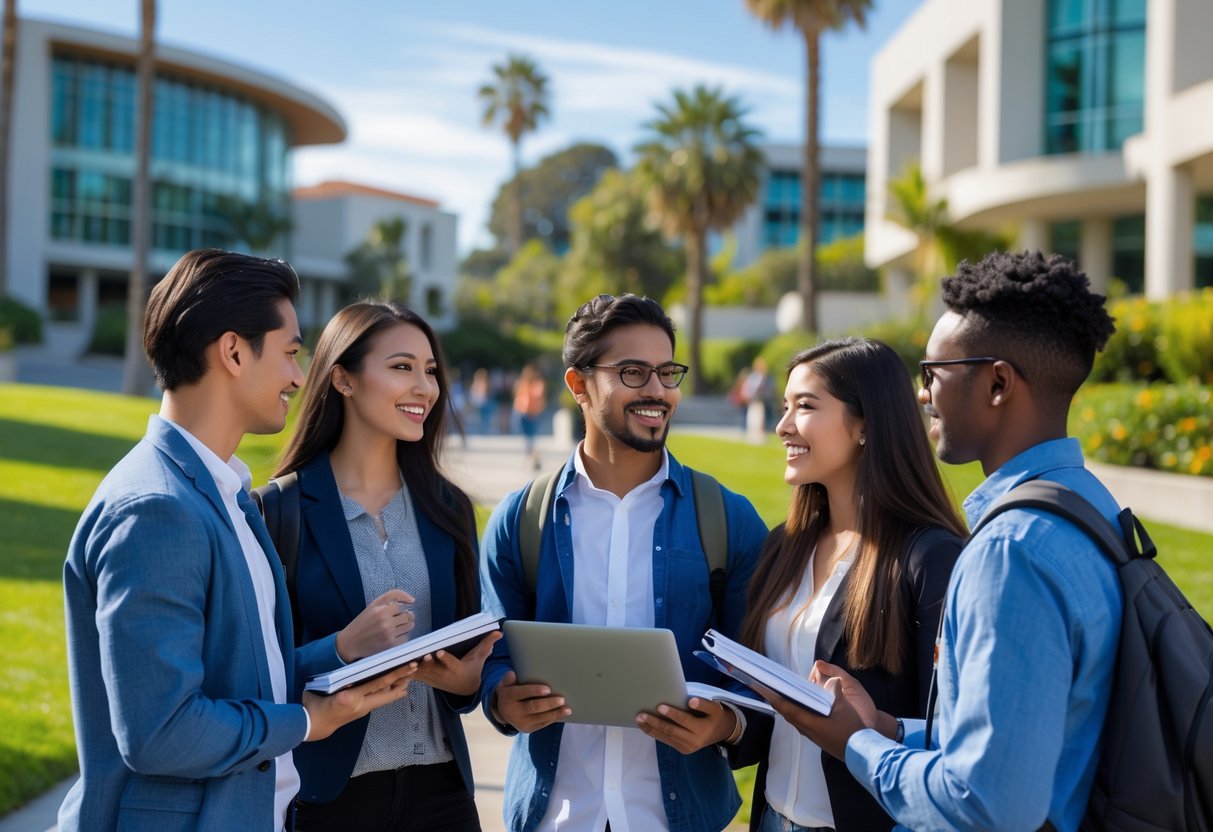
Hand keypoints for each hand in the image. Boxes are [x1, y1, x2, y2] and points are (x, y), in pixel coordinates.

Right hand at [302, 663, 415, 740]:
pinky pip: (378, 700)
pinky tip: (397, 688)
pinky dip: (388, 693)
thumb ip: (337, 678)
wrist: (312, 726)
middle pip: (386, 692)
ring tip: (410, 676)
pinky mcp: (362, 712)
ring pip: (385, 697)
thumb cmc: (313, 703)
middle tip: (415, 667)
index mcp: (349, 697)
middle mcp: (360, 705)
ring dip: (398, 687)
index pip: (376, 683)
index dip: (394, 674)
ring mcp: (362, 710)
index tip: (407, 665)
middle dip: (401, 679)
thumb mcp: (321, 688)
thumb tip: (352, 668)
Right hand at [335, 589, 415, 662]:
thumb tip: (412, 600)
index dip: (398, 610)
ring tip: (395, 628)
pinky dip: (402, 637)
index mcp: (381, 609)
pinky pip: (406, 637)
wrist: (350, 642)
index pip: (401, 606)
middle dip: (405, 617)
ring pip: (410, 626)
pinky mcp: (390, 645)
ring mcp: (388, 634)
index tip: (393, 614)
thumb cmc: (363, 622)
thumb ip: (393, 596)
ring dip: (405, 626)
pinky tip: (393, 636)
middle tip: (396, 621)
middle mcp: (385, 621)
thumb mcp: (374, 604)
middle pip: (409, 616)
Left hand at [412, 631, 502, 696]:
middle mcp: (443, 675)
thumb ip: (486, 644)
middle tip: (421, 655)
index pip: (451, 663)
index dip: (445, 659)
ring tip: (406, 660)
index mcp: (456, 669)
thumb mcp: (479, 658)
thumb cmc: (472, 669)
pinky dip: (405, 672)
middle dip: (427, 662)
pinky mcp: (426, 679)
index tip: (439, 652)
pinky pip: (414, 676)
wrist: (465, 689)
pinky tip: (396, 666)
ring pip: (421, 672)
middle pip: (433, 668)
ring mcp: (433, 678)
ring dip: (413, 667)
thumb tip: (498, 632)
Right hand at [492, 670, 569, 732]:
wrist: (503, 712)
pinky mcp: (528, 729)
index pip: (522, 693)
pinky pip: (543, 724)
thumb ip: (508, 679)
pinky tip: (563, 714)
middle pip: (533, 707)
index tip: (548, 689)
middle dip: (548, 703)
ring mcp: (521, 723)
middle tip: (561, 699)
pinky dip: (554, 718)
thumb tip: (511, 674)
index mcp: (508, 698)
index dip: (534, 691)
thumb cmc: (509, 693)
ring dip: (555, 713)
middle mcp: (514, 712)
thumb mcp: (505, 685)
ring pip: (540, 718)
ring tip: (567, 709)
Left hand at [634, 697, 735, 753]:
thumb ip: (704, 704)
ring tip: (639, 721)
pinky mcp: (682, 749)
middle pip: (671, 731)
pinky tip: (646, 727)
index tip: (659, 706)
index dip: (672, 714)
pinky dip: (655, 734)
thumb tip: (690, 701)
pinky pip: (667, 741)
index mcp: (701, 730)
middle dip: (654, 723)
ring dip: (651, 729)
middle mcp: (693, 741)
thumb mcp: (715, 708)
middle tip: (641, 715)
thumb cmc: (716, 716)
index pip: (684, 721)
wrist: (721, 732)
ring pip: (666, 738)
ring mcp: (686, 747)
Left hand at [753, 660, 877, 759]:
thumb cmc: (852, 730)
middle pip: (786, 713)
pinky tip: (800, 707)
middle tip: (766, 688)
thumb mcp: (845, 707)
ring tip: (779, 695)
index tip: (760, 688)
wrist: (861, 752)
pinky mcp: (817, 738)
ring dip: (785, 707)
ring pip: (793, 719)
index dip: (772, 697)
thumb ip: (836, 691)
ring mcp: (811, 735)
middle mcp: (807, 729)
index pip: (785, 707)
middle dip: (775, 700)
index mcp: (809, 722)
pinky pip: (801, 723)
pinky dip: (795, 713)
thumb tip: (833, 680)